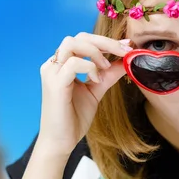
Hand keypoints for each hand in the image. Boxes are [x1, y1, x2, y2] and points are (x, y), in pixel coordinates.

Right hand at [36, 32, 131, 155]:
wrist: (60, 142)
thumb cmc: (73, 117)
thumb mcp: (96, 90)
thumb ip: (108, 75)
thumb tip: (126, 61)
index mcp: (62, 64)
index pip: (83, 40)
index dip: (106, 41)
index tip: (126, 46)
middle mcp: (54, 64)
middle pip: (79, 37)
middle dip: (105, 42)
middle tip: (124, 51)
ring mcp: (52, 72)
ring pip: (73, 43)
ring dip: (95, 51)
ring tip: (105, 67)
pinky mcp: (54, 83)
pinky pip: (74, 63)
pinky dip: (90, 67)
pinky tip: (95, 80)